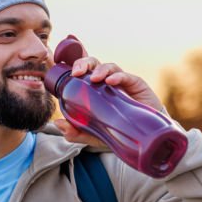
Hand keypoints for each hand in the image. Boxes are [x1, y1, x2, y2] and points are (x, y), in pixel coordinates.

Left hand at [54, 57, 168, 149]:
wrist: (143, 139)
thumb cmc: (117, 132)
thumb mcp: (93, 135)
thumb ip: (75, 132)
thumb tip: (58, 123)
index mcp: (92, 91)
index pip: (81, 73)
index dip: (72, 69)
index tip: (65, 75)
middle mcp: (105, 84)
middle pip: (93, 64)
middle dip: (83, 63)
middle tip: (77, 73)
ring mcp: (120, 83)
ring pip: (109, 67)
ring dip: (100, 69)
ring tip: (94, 78)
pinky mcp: (136, 85)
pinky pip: (126, 76)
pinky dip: (118, 76)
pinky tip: (111, 82)